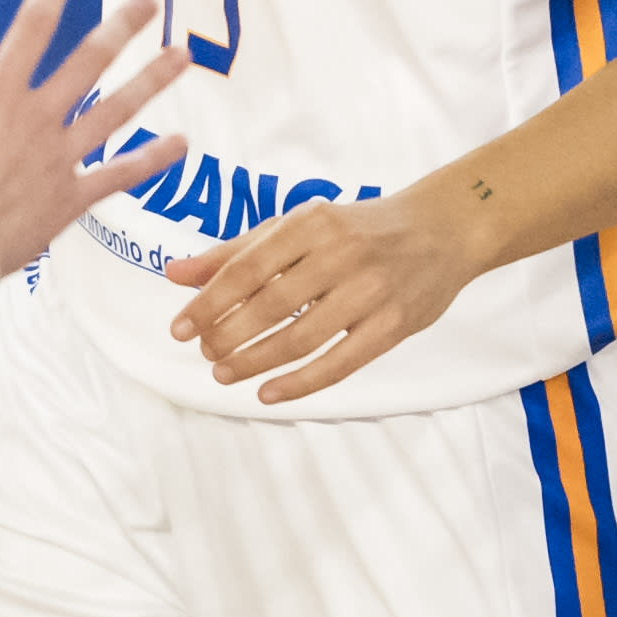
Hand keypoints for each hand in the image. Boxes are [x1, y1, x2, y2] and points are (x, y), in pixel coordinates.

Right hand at [0, 0, 195, 277]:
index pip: (30, 29)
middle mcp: (37, 120)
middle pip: (89, 62)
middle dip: (121, 27)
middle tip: (150, 0)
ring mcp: (60, 159)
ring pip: (117, 111)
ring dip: (152, 80)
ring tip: (182, 55)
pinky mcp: (70, 199)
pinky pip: (119, 175)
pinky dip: (152, 159)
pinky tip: (181, 143)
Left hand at [165, 179, 482, 403]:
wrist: (442, 230)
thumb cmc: (357, 229)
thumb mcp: (297, 226)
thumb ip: (235, 251)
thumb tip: (174, 274)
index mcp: (310, 223)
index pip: (247, 268)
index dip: (208, 302)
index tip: (178, 329)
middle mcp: (340, 253)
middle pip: (270, 306)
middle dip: (228, 335)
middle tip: (204, 353)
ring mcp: (370, 291)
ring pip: (301, 338)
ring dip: (255, 362)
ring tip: (224, 374)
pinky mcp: (393, 325)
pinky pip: (339, 363)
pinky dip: (299, 383)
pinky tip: (267, 392)